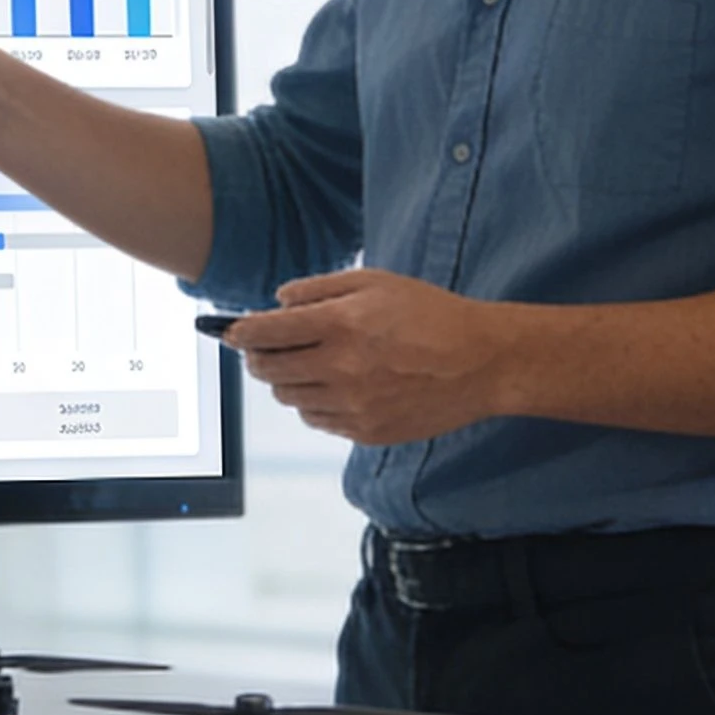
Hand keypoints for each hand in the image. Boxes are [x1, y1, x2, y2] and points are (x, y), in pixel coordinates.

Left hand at [222, 268, 515, 444]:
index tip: (232, 332)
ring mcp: (353, 405)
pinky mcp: (366, 431)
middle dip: (256, 357)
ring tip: (303, 365)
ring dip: (284, 381)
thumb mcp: (374, 282)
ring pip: (288, 398)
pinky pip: (317, 420)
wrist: (481, 362)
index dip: (240, 332)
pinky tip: (331, 386)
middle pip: (268, 370)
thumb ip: (319, 290)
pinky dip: (312, 403)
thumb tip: (277, 302)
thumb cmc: (430, 315)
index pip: (265, 333)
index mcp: (340, 325)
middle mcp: (341, 368)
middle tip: (260, 349)